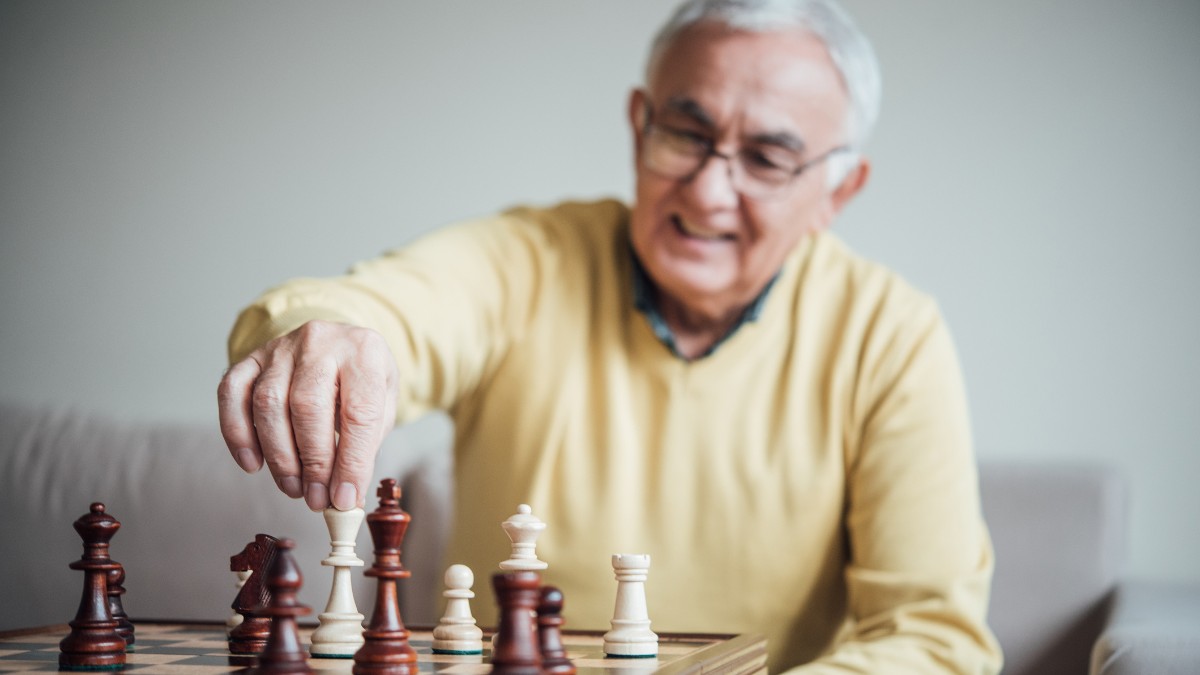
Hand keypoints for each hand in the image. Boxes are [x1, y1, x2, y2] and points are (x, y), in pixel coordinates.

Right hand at [217, 320, 398, 510]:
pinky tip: (253, 464)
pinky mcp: (252, 357)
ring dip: (279, 456)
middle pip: (308, 406)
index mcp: (365, 352)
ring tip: (293, 488)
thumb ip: (367, 447)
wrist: (339, 343)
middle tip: (316, 498)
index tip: (345, 498)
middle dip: (313, 462)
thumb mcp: (383, 404)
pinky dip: (238, 434)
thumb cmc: (362, 381)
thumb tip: (344, 497)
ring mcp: (282, 347)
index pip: (359, 412)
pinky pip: (232, 394)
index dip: (352, 461)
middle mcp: (321, 342)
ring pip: (268, 404)